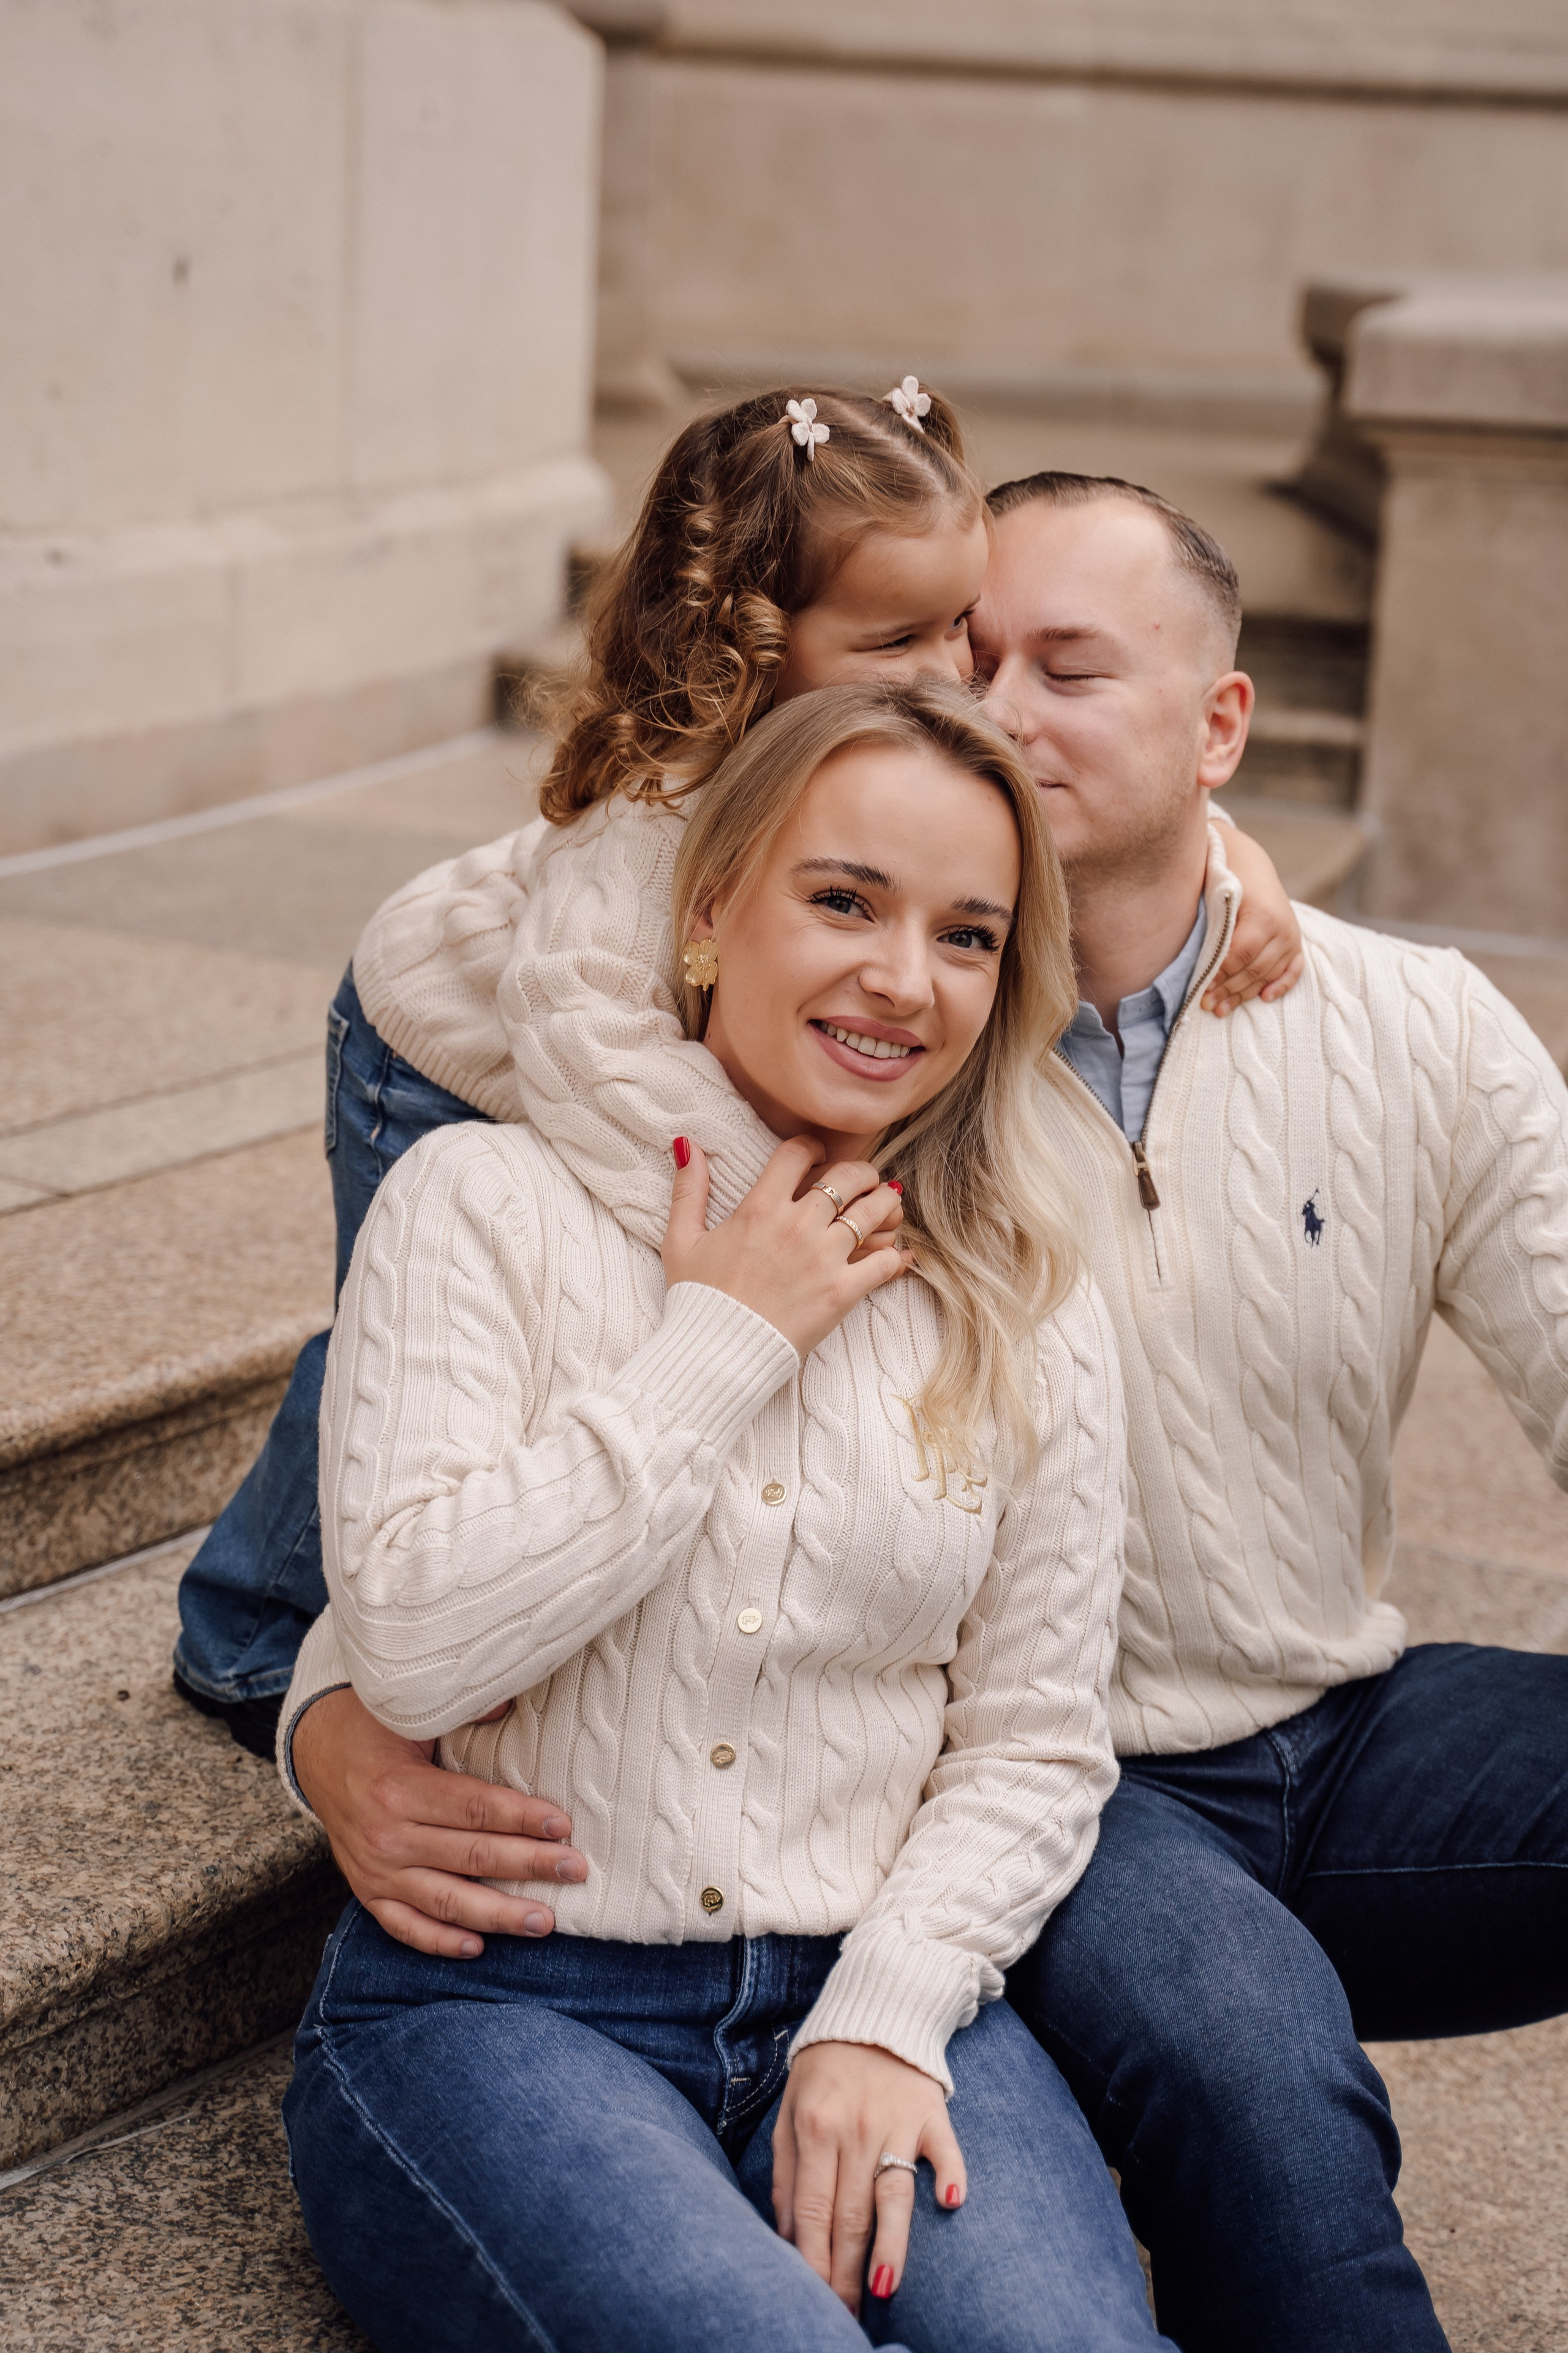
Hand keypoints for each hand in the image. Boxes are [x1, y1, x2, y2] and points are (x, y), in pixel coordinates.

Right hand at [291, 1685, 586, 1957]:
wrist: (315, 1750)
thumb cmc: (373, 1726)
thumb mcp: (412, 1711)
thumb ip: (463, 1710)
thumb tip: (512, 1702)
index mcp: (400, 1789)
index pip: (475, 1810)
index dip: (522, 1819)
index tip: (563, 1825)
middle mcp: (386, 1836)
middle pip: (471, 1857)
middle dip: (528, 1866)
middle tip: (574, 1870)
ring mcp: (375, 1871)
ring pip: (445, 1901)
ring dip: (498, 1915)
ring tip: (544, 1921)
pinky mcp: (366, 1891)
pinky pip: (404, 1926)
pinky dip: (439, 1941)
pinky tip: (477, 1947)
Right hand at [663, 1135, 907, 1357]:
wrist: (718, 1353)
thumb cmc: (699, 1298)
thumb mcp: (682, 1240)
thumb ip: (689, 1189)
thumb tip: (686, 1145)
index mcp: (760, 1207)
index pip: (797, 1153)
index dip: (812, 1147)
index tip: (817, 1155)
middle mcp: (797, 1226)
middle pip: (848, 1176)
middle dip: (861, 1172)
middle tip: (863, 1180)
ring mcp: (823, 1258)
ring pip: (874, 1212)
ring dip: (885, 1205)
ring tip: (886, 1207)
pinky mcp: (842, 1291)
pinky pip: (884, 1262)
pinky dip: (893, 1257)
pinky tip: (892, 1256)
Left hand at [773, 2040, 964, 2313]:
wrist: (876, 2008)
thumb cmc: (826, 2069)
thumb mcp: (790, 2110)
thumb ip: (785, 2171)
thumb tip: (785, 2234)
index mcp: (815, 2128)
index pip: (811, 2209)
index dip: (812, 2258)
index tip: (813, 2298)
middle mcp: (854, 2128)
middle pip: (850, 2213)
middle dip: (846, 2271)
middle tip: (846, 2315)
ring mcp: (897, 2121)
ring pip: (893, 2192)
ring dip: (891, 2241)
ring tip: (884, 2286)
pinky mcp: (932, 2112)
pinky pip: (945, 2148)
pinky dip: (951, 2173)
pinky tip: (951, 2202)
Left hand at [1203, 820, 1303, 1015]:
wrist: (1249, 865)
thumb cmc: (1224, 882)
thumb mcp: (1217, 898)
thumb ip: (1212, 927)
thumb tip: (1194, 964)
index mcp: (1263, 916)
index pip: (1241, 955)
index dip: (1221, 975)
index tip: (1200, 989)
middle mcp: (1283, 928)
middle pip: (1254, 970)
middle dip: (1228, 990)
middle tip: (1206, 1005)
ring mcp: (1292, 937)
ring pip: (1268, 974)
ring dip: (1245, 994)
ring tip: (1221, 1009)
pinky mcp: (1296, 943)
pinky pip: (1293, 971)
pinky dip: (1281, 985)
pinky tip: (1264, 998)